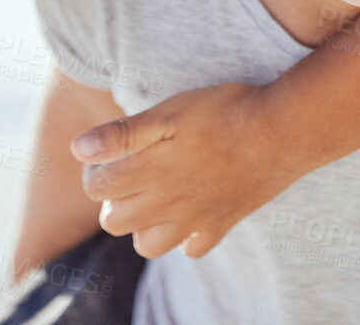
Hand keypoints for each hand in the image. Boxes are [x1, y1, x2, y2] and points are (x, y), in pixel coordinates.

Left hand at [73, 82, 297, 258]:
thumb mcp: (167, 111)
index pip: (95, 189)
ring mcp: (194, 220)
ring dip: (141, 225)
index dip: (94, 170)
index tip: (108, 153)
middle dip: (111, 199)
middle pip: (114, 222)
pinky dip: (185, 238)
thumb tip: (78, 149)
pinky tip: (189, 211)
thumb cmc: (222, 113)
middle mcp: (165, 205)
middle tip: (127, 173)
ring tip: (151, 196)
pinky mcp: (222, 224)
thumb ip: (120, 134)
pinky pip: (193, 249)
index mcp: (147, 173)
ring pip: (148, 245)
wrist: (281, 131)